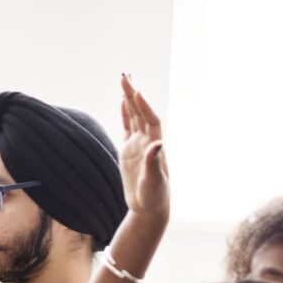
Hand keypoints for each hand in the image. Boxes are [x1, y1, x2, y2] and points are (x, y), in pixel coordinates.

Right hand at [116, 72, 168, 225]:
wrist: (150, 206)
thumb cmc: (154, 196)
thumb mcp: (154, 181)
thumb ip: (154, 162)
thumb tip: (158, 144)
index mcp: (155, 146)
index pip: (150, 120)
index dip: (144, 107)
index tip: (136, 92)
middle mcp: (148, 141)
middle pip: (140, 112)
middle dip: (132, 93)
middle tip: (125, 75)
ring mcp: (139, 144)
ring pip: (134, 116)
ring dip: (129, 98)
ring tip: (124, 80)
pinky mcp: (130, 150)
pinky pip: (128, 126)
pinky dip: (126, 113)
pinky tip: (123, 102)